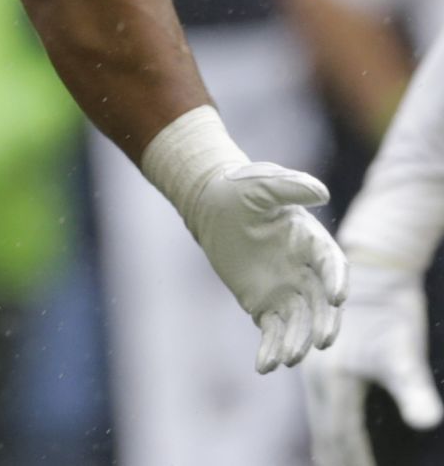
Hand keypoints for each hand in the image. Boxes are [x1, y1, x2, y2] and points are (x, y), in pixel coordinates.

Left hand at [182, 160, 348, 372]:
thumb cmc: (239, 190)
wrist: (212, 207)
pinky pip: (271, 330)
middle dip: (324, 323)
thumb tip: (320, 192)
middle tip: (323, 341)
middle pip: (322, 303)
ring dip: (297, 342)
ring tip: (289, 359)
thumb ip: (290, 186)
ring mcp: (286, 290)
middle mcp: (305, 271)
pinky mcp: (264, 303)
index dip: (337, 280)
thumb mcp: (261, 183)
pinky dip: (270, 349)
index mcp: (311, 242)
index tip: (338, 296)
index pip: (332, 264)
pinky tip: (265, 367)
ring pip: (298, 322)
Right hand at [304, 258, 442, 465]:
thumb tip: (427, 424)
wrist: (372, 271)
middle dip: (337, 458)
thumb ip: (413, 390)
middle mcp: (317, 378)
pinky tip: (332, 435)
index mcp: (332, 380)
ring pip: (321, 418)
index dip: (352, 461)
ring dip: (331, 446)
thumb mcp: (404, 353)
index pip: (340, 434)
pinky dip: (328, 427)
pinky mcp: (322, 364)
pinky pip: (322, 405)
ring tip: (337, 464)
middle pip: (325, 431)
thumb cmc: (390, 313)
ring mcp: (316, 370)